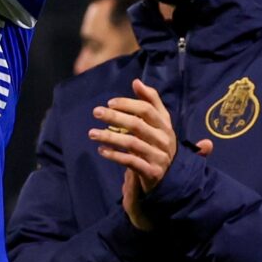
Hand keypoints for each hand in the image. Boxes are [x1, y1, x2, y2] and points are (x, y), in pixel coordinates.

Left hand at [90, 82, 210, 229]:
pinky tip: (101, 151)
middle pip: (137, 124)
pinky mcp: (152, 172)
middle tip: (96, 112)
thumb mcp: (158, 124)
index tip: (110, 102)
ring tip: (92, 133)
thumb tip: (136, 81)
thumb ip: (150, 102)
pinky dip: (115, 155)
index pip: (148, 109)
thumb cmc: (158, 145)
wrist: (170, 179)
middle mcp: (165, 140)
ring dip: (109, 137)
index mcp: (166, 126)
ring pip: (132, 143)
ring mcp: (159, 156)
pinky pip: (131, 162)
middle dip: (115, 117)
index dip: (129, 103)